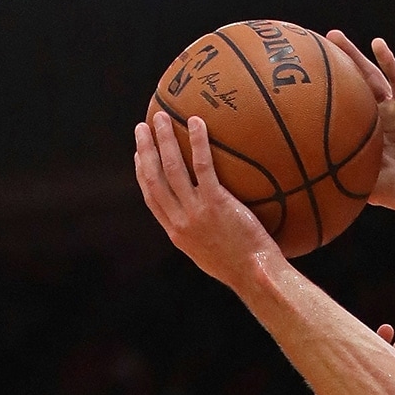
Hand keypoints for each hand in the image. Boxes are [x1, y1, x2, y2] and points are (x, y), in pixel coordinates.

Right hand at [134, 110, 284, 290]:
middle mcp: (180, 222)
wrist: (255, 276)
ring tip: (162, 118)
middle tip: (143, 127)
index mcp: (177, 234)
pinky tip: (197, 123)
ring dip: (164, 139)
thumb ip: (199, 234)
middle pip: (154, 179)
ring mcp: (196, 212)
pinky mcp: (216, 204)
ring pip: (172, 168)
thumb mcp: (209, 255)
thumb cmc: (240, 268)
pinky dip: (198, 142)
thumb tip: (201, 218)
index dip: (142, 173)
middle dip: (145, 150)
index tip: (139, 154)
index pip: (151, 198)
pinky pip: (203, 166)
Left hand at [325, 33, 394, 236]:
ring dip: (354, 55)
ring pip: (370, 76)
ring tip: (335, 36)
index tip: (301, 80)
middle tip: (312, 45)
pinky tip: (378, 45)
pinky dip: (389, 61)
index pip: (340, 107)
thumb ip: (344, 179)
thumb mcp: (365, 186)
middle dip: (333, 66)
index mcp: (363, 134)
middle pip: (351, 85)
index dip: (324, 93)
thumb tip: (312, 183)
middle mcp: (376, 118)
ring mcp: (393, 110)